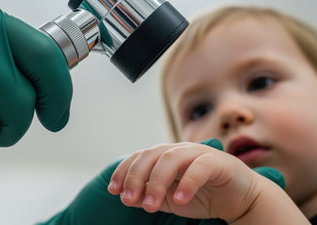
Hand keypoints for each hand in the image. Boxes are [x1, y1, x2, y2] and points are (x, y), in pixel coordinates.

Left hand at [107, 139, 271, 221]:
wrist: (240, 198)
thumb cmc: (202, 195)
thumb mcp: (170, 199)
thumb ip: (149, 196)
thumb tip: (126, 197)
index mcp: (165, 156)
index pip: (139, 157)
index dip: (124, 171)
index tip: (113, 190)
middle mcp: (179, 150)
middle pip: (151, 155)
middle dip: (136, 177)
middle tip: (128, 200)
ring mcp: (198, 153)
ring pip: (171, 159)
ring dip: (157, 182)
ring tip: (150, 205)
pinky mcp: (218, 162)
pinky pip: (200, 168)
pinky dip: (188, 183)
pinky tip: (180, 200)